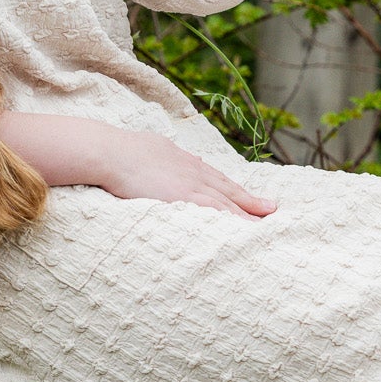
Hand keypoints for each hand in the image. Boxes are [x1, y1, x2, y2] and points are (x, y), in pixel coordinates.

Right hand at [0, 113, 277, 220]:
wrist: (106, 151)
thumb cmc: (114, 150)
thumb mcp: (140, 147)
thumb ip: (152, 156)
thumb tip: (151, 156)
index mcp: (180, 159)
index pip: (213, 178)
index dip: (234, 189)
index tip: (250, 196)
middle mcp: (191, 171)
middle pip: (227, 190)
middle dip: (251, 201)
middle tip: (274, 211)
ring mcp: (189, 185)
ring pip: (226, 203)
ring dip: (247, 214)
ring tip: (268, 225)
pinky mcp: (184, 198)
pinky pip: (216, 213)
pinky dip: (232, 222)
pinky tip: (245, 234)